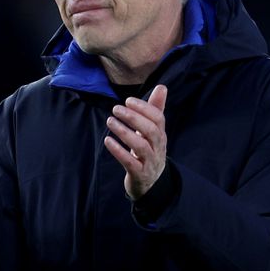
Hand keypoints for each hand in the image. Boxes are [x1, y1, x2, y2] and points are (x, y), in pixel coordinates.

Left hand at [104, 84, 167, 199]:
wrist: (151, 183)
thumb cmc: (149, 151)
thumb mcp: (153, 131)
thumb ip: (156, 109)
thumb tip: (162, 87)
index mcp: (161, 135)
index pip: (158, 118)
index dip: (144, 108)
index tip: (128, 100)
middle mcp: (157, 147)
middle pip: (151, 130)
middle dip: (133, 117)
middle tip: (116, 109)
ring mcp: (149, 161)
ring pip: (140, 146)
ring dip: (124, 132)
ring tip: (110, 121)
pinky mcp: (139, 173)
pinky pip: (130, 162)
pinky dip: (118, 150)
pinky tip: (108, 140)